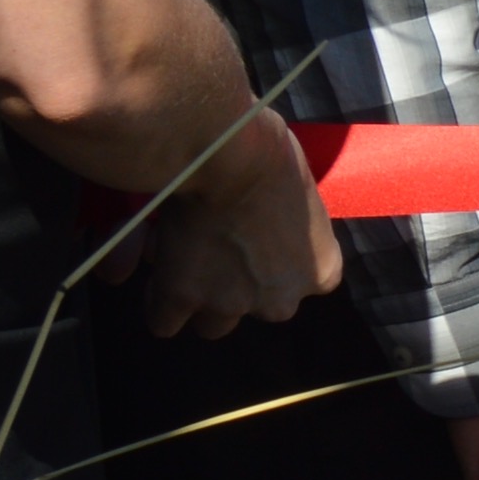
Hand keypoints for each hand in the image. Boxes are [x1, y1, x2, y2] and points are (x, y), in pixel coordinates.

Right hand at [127, 124, 339, 342]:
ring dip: (199, 301)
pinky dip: (159, 303)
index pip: (299, 287)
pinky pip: (165, 321)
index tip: (255, 244)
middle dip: (237, 289)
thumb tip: (260, 230)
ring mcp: (232, 304)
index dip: (272, 267)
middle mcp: (282, 300)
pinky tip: (157, 279)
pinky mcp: (184, 299)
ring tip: (185, 265)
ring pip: (212, 324)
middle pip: (254, 309)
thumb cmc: (272, 155)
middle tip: (217, 253)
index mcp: (321, 272)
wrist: (228, 156)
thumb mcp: (302, 196)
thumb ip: (290, 230)